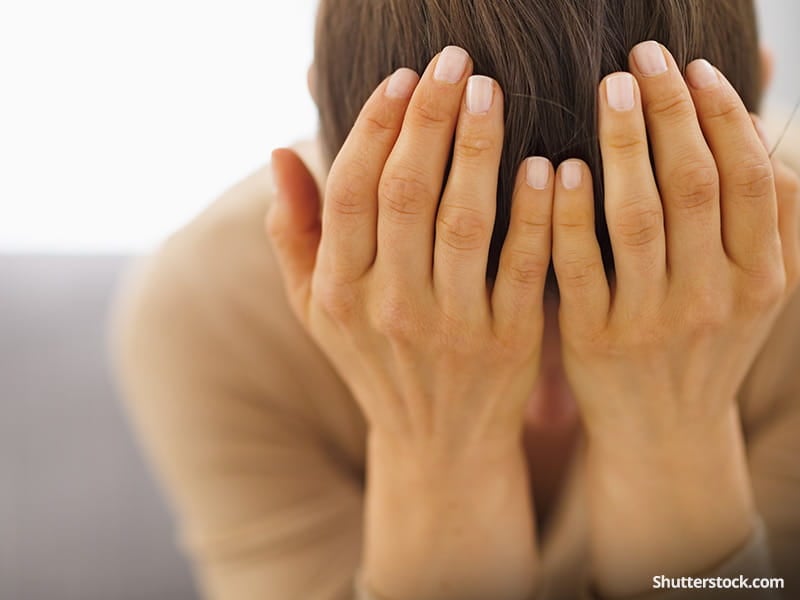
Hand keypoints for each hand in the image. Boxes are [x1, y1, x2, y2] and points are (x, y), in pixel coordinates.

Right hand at [266, 47, 552, 598]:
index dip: (374, 127)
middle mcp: (387, 307)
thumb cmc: (375, 362)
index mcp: (338, 292)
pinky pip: (521, 265)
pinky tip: (546, 163)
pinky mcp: (507, 341)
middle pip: (405, 194)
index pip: (350, 192)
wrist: (438, 444)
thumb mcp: (318, 310)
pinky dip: (535, 213)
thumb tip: (280, 151)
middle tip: (455, 60)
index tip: (403, 77)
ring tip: (491, 90)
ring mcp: (449, 326)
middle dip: (430, 119)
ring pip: (463, 221)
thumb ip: (295, 233)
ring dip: (478, 149)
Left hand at [548, 41, 799, 594]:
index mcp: (761, 278)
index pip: (751, 178)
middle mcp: (714, 298)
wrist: (663, 430)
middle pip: (694, 185)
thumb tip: (765, 108)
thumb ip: (762, 207)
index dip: (722, 115)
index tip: (691, 66)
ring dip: (622, 145)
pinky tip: (558, 167)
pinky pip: (580, 266)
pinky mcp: (595, 339)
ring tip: (608, 89)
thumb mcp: (751, 284)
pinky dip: (571, 214)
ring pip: (638, 218)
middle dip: (669, 111)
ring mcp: (653, 321)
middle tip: (640, 58)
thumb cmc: (703, 341)